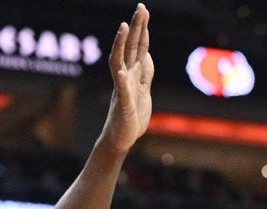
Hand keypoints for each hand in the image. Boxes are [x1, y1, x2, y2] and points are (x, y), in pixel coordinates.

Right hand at [98, 3, 154, 152]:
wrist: (123, 139)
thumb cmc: (132, 116)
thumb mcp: (144, 91)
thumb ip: (145, 73)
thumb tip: (147, 55)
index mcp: (133, 74)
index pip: (138, 47)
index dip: (142, 30)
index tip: (143, 11)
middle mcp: (125, 77)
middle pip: (130, 48)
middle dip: (135, 28)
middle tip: (140, 7)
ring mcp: (122, 90)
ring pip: (120, 62)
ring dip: (120, 45)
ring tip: (123, 27)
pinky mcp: (123, 105)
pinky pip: (122, 92)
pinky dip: (121, 82)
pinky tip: (121, 72)